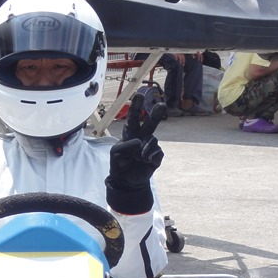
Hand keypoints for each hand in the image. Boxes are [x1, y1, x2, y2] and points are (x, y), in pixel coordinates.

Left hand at [107, 93, 165, 214]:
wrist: (126, 181)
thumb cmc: (118, 164)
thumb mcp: (115, 153)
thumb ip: (124, 145)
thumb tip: (140, 142)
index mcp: (130, 134)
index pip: (134, 118)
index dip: (137, 107)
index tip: (139, 95)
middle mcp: (142, 137)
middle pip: (150, 123)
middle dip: (156, 114)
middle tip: (162, 105)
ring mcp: (150, 147)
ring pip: (153, 140)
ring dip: (145, 148)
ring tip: (139, 157)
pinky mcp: (156, 157)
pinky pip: (157, 152)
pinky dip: (150, 156)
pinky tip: (145, 161)